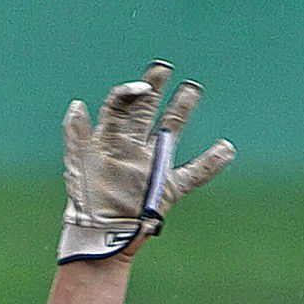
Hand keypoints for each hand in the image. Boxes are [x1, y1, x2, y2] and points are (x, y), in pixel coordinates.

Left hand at [59, 61, 233, 262]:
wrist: (101, 236)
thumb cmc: (87, 202)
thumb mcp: (78, 165)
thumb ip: (76, 136)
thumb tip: (77, 104)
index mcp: (111, 140)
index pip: (122, 106)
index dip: (131, 92)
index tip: (143, 86)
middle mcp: (132, 148)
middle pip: (146, 111)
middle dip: (156, 88)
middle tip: (163, 67)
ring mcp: (151, 167)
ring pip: (170, 132)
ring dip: (181, 110)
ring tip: (192, 89)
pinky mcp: (167, 190)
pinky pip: (194, 174)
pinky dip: (211, 163)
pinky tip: (227, 149)